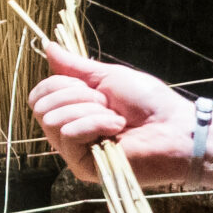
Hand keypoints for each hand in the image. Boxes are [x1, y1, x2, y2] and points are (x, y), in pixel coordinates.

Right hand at [27, 40, 198, 185]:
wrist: (175, 128)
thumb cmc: (150, 103)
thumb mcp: (108, 77)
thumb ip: (76, 67)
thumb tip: (48, 46)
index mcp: (72, 112)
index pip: (38, 96)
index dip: (60, 84)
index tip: (91, 87)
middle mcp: (68, 132)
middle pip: (40, 106)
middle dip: (75, 96)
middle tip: (106, 103)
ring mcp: (74, 151)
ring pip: (52, 120)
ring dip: (89, 111)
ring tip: (116, 118)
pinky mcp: (82, 167)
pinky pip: (67, 134)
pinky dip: (93, 124)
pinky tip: (116, 129)